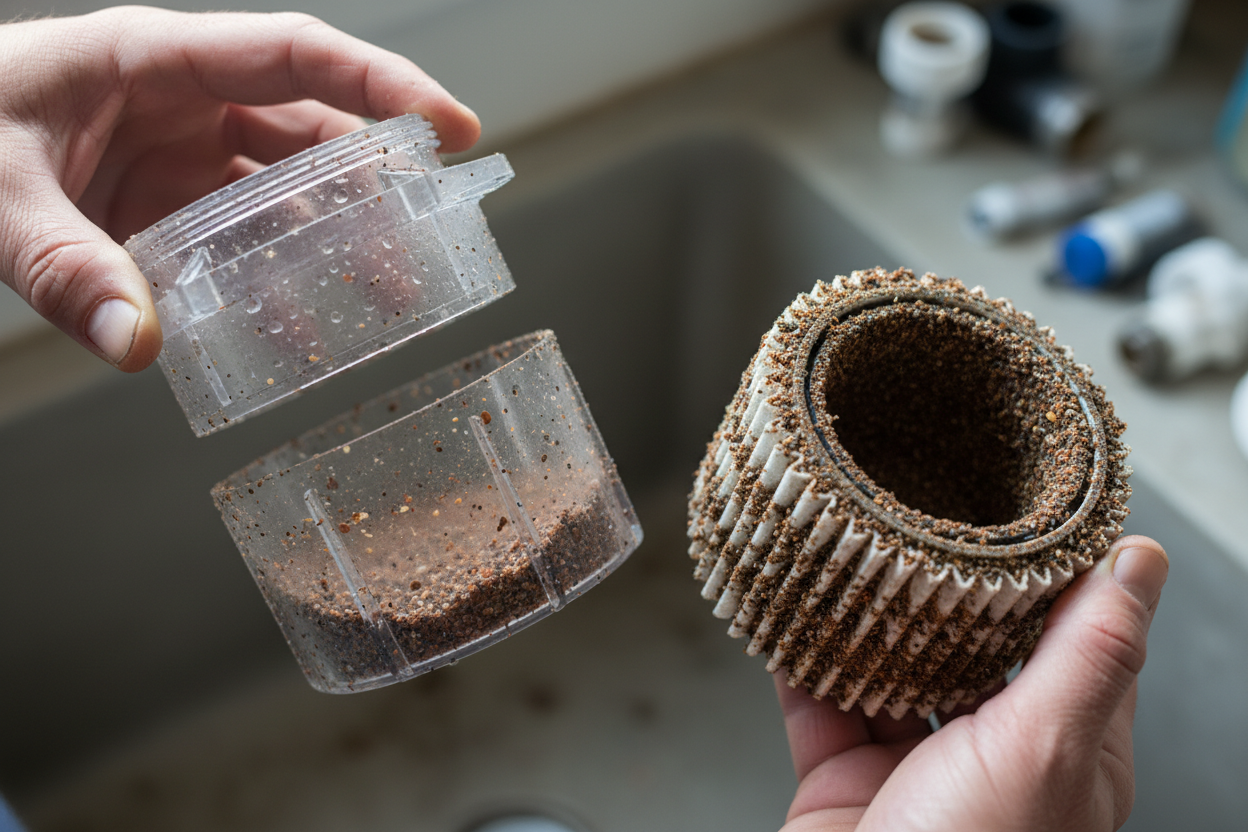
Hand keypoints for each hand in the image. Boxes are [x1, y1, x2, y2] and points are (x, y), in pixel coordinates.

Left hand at [0, 7, 478, 370]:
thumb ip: (62, 264)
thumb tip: (136, 343)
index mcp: (155, 62)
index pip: (297, 57)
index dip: (384, 86)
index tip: (451, 128)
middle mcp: (181, 103)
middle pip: (309, 129)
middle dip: (377, 182)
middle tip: (427, 238)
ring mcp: (173, 154)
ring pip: (282, 189)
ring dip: (336, 238)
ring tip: (384, 294)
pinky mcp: (156, 203)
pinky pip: (234, 239)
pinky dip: (270, 279)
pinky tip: (298, 324)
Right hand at [777, 534, 1168, 831]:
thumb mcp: (1043, 750)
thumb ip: (1089, 653)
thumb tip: (1140, 562)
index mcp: (1064, 747)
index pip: (1074, 634)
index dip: (1054, 568)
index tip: (1026, 501)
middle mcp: (991, 753)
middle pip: (971, 641)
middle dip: (944, 580)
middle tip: (919, 508)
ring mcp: (913, 764)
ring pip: (890, 662)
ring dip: (867, 611)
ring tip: (849, 543)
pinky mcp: (842, 775)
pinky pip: (819, 697)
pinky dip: (802, 652)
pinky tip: (792, 606)